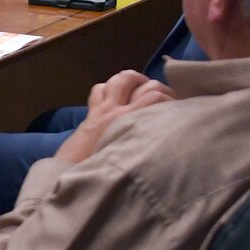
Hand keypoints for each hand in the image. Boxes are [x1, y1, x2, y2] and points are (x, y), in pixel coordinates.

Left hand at [52, 70, 176, 164]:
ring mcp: (100, 108)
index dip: (169, 97)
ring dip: (130, 80)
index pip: (154, 96)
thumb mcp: (132, 155)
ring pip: (115, 80)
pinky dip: (109, 88)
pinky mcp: (90, 112)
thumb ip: (147, 140)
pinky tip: (116, 97)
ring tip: (140, 88)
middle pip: (131, 78)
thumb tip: (166, 135)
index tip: (177, 105)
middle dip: (149, 82)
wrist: (73, 170)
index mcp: (127, 119)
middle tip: (161, 94)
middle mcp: (113, 109)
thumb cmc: (104, 169)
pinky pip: (99, 90)